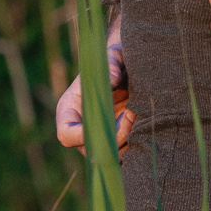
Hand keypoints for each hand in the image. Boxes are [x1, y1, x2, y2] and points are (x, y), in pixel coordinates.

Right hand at [56, 11, 132, 152]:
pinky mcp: (117, 142)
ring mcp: (99, 138)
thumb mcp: (115, 55)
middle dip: (116, 134)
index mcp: (70, 109)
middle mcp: (82, 129)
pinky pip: (125, 154)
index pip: (66, 134)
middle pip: (92, 149)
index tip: (108, 123)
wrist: (131, 68)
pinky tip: (145, 123)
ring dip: (129, 139)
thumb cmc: (117, 59)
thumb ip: (112, 64)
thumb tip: (112, 79)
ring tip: (138, 112)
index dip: (81, 136)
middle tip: (132, 112)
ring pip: (112, 155)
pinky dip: (137, 145)